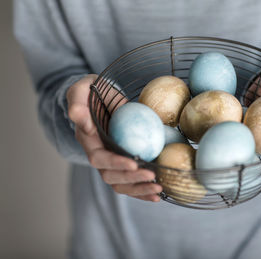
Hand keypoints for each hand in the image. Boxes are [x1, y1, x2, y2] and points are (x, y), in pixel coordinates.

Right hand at [66, 74, 161, 200]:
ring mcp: (112, 161)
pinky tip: (160, 193)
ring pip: (122, 184)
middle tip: (152, 175)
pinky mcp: (124, 162)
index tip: (134, 163)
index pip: (99, 158)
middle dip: (132, 179)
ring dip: (140, 190)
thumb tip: (83, 123)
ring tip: (159, 189)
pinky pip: (132, 181)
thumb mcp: (81, 90)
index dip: (115, 163)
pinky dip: (144, 190)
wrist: (100, 97)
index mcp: (88, 141)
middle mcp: (99, 155)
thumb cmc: (91, 91)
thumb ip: (77, 104)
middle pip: (111, 177)